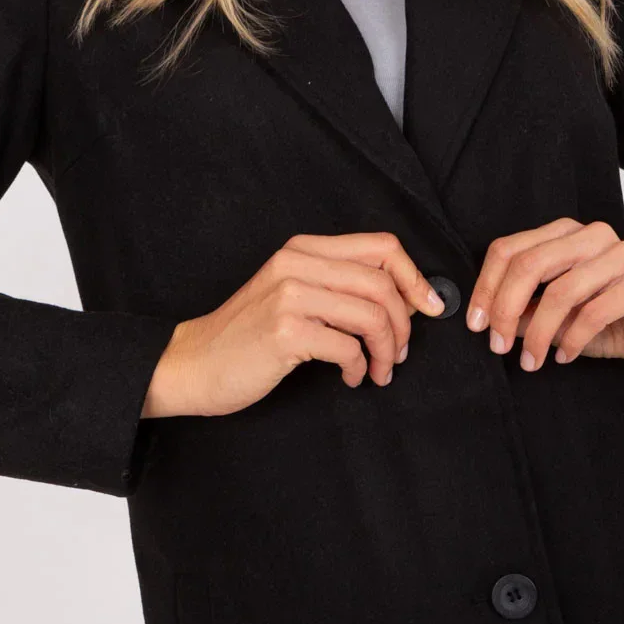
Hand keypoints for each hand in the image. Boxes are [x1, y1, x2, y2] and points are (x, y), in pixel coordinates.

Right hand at [141, 231, 447, 417]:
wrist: (193, 364)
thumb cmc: (247, 336)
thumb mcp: (290, 294)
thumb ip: (336, 286)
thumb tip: (404, 298)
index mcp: (302, 249)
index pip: (381, 246)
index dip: (414, 277)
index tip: (430, 307)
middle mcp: (296, 263)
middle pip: (382, 283)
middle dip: (405, 324)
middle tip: (400, 354)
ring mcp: (290, 295)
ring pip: (372, 315)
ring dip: (387, 350)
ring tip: (380, 370)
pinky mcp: (285, 331)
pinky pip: (349, 347)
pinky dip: (360, 367)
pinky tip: (350, 377)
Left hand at [466, 218, 623, 370]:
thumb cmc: (608, 320)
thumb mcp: (555, 318)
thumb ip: (524, 311)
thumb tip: (487, 319)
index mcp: (565, 234)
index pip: (509, 250)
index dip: (486, 288)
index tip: (476, 324)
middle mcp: (591, 235)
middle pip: (529, 265)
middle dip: (505, 310)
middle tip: (498, 346)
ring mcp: (620, 254)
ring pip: (560, 291)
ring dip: (539, 334)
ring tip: (532, 361)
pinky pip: (593, 312)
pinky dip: (571, 340)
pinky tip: (564, 355)